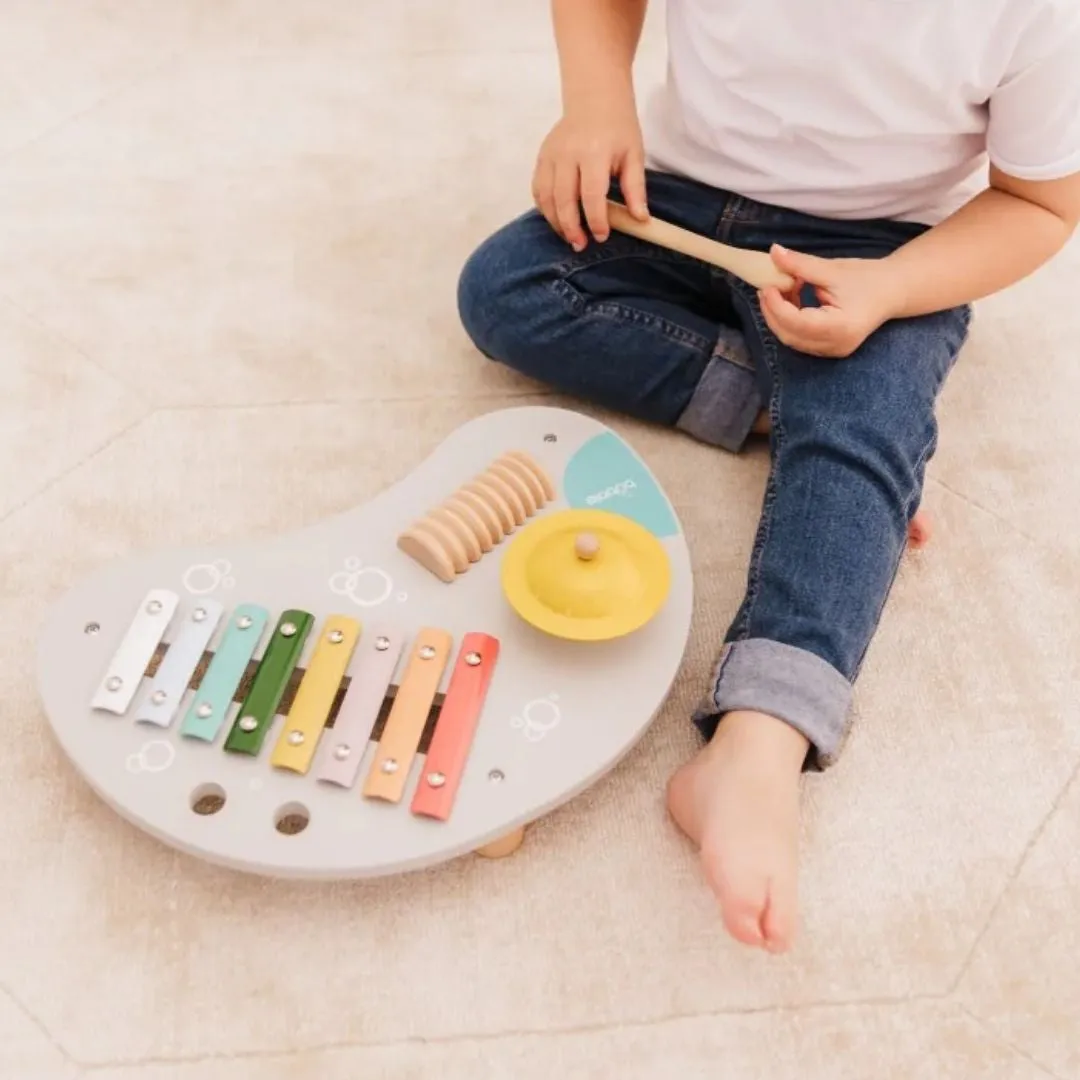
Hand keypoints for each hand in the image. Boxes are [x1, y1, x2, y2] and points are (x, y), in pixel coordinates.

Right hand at [532, 97, 647, 250]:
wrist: (595, 97)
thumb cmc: (618, 127)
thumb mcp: (634, 155)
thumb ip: (635, 189)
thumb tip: (641, 220)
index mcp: (594, 152)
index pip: (591, 194)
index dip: (596, 220)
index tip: (602, 236)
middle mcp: (567, 154)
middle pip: (563, 199)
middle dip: (571, 227)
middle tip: (581, 245)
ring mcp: (550, 155)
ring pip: (545, 197)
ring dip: (555, 222)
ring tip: (569, 237)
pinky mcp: (542, 157)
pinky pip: (537, 189)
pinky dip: (544, 208)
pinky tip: (557, 219)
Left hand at [758, 246, 907, 357]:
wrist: (893, 291)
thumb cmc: (867, 278)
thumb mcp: (832, 269)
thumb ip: (800, 264)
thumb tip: (773, 252)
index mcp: (840, 326)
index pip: (796, 322)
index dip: (776, 306)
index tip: (767, 286)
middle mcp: (835, 344)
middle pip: (789, 335)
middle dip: (773, 311)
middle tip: (766, 287)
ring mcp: (833, 350)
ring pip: (792, 338)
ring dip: (779, 316)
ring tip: (781, 289)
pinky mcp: (829, 349)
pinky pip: (801, 338)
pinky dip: (790, 321)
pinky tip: (792, 299)